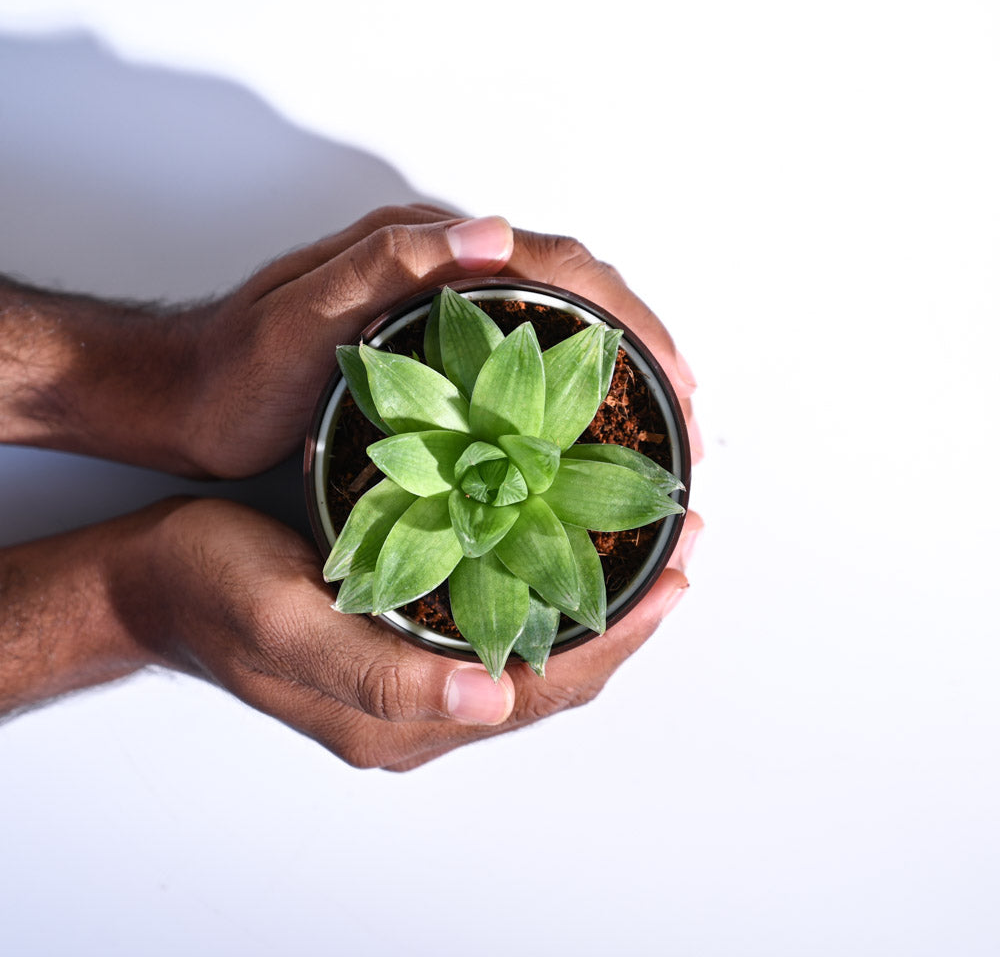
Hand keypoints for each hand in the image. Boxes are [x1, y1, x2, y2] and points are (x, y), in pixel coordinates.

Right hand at [115, 497, 693, 770]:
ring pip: (534, 652)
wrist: (154, 581)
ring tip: (643, 549)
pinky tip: (562, 549)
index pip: (544, 690)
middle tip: (680, 551)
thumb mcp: (283, 624)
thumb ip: (381, 677)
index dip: (620, 638)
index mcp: (400, 717)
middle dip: (627, 618)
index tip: (675, 577)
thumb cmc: (209, 591)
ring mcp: (412, 676)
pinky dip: (545, 591)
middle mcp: (418, 706)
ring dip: (594, 603)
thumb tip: (492, 704)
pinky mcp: (400, 640)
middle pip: (555, 675)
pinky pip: (498, 629)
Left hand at [175, 206, 702, 477]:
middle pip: (574, 296)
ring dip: (616, 369)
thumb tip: (493, 233)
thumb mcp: (305, 317)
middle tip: (686, 413)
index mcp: (427, 255)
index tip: (677, 381)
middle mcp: (444, 277)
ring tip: (657, 425)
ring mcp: (439, 317)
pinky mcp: (428, 357)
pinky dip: (567, 392)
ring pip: (554, 330)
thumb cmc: (237, 368)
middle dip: (643, 346)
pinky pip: (520, 363)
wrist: (183, 397)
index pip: (560, 268)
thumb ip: (387, 267)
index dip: (630, 322)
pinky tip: (583, 432)